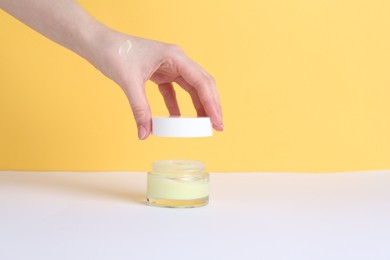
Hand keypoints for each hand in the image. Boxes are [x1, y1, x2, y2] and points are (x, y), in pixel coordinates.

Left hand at [88, 32, 222, 139]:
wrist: (99, 44)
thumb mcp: (129, 82)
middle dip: (211, 105)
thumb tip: (145, 134)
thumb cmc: (115, 52)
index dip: (211, 103)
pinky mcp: (160, 73)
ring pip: (191, 88)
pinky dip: (177, 106)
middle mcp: (177, 60)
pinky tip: (177, 120)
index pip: (201, 82)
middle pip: (202, 84)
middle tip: (217, 126)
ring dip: (198, 106)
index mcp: (175, 56)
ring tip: (203, 125)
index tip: (216, 121)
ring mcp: (169, 66)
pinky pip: (174, 91)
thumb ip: (139, 109)